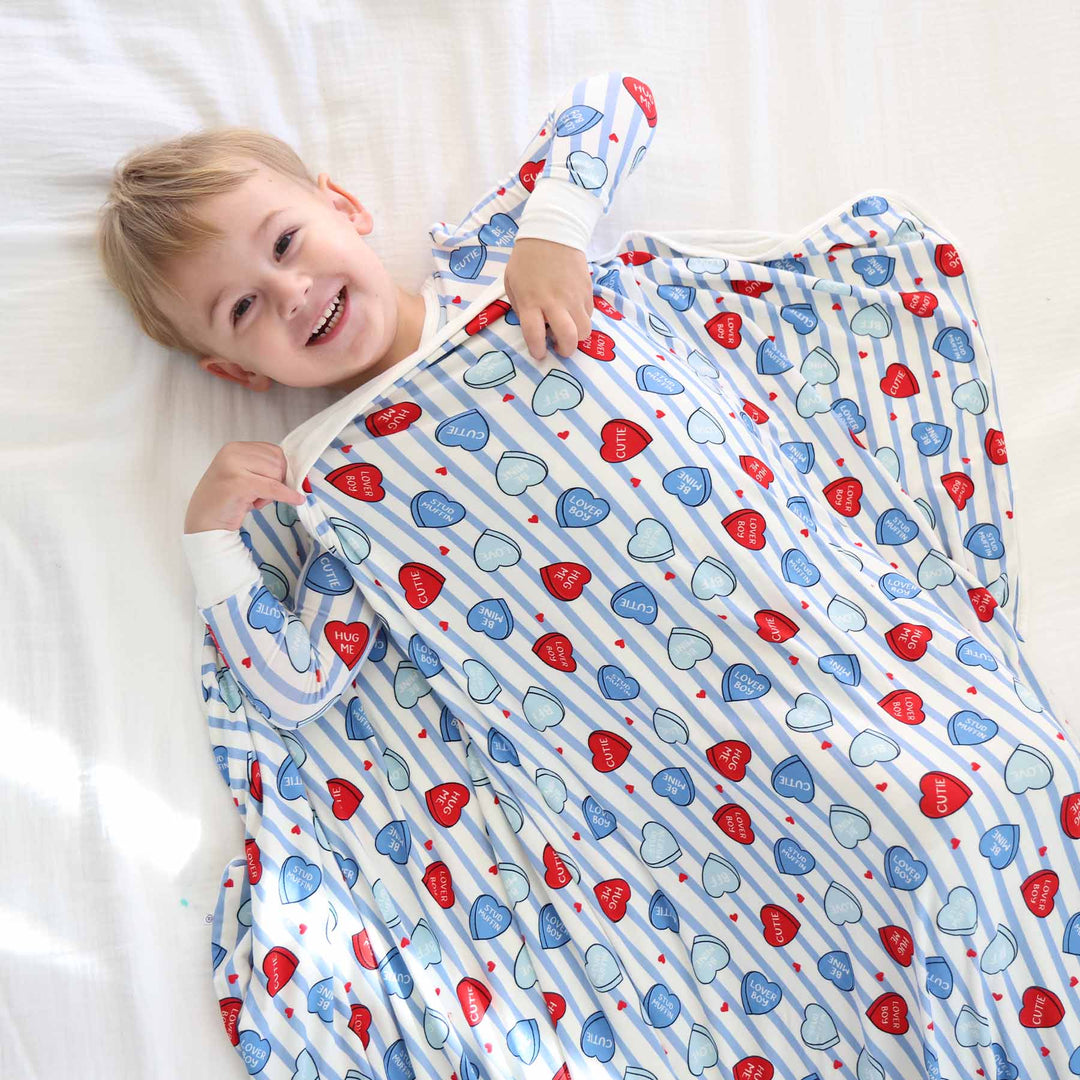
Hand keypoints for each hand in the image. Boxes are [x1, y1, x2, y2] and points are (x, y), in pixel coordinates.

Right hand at [184, 441, 304, 532]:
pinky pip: (273, 488)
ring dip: (272, 492)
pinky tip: (296, 500)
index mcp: (234, 448)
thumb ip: (262, 467)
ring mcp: (234, 466)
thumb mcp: (244, 475)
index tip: (273, 483)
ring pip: (276, 474)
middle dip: (277, 481)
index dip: (280, 470)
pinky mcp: (239, 483)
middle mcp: (232, 452)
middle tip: (260, 496)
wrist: (204, 522)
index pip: (274, 451)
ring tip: (254, 500)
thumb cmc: (227, 500)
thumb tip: (295, 471)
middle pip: (278, 462)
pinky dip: (287, 495)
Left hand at [504, 237, 593, 361]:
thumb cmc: (526, 260)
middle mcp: (554, 302)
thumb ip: (520, 307)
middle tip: (560, 348)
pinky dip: (582, 319)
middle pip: (568, 337)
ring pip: (584, 330)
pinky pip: (589, 314)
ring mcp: (573, 297)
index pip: (535, 334)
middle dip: (566, 350)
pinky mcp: (587, 290)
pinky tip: (573, 313)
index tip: (539, 353)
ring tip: (568, 331)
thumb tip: (534, 326)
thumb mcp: (512, 283)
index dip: (538, 349)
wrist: (552, 233)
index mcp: (531, 301)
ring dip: (577, 337)